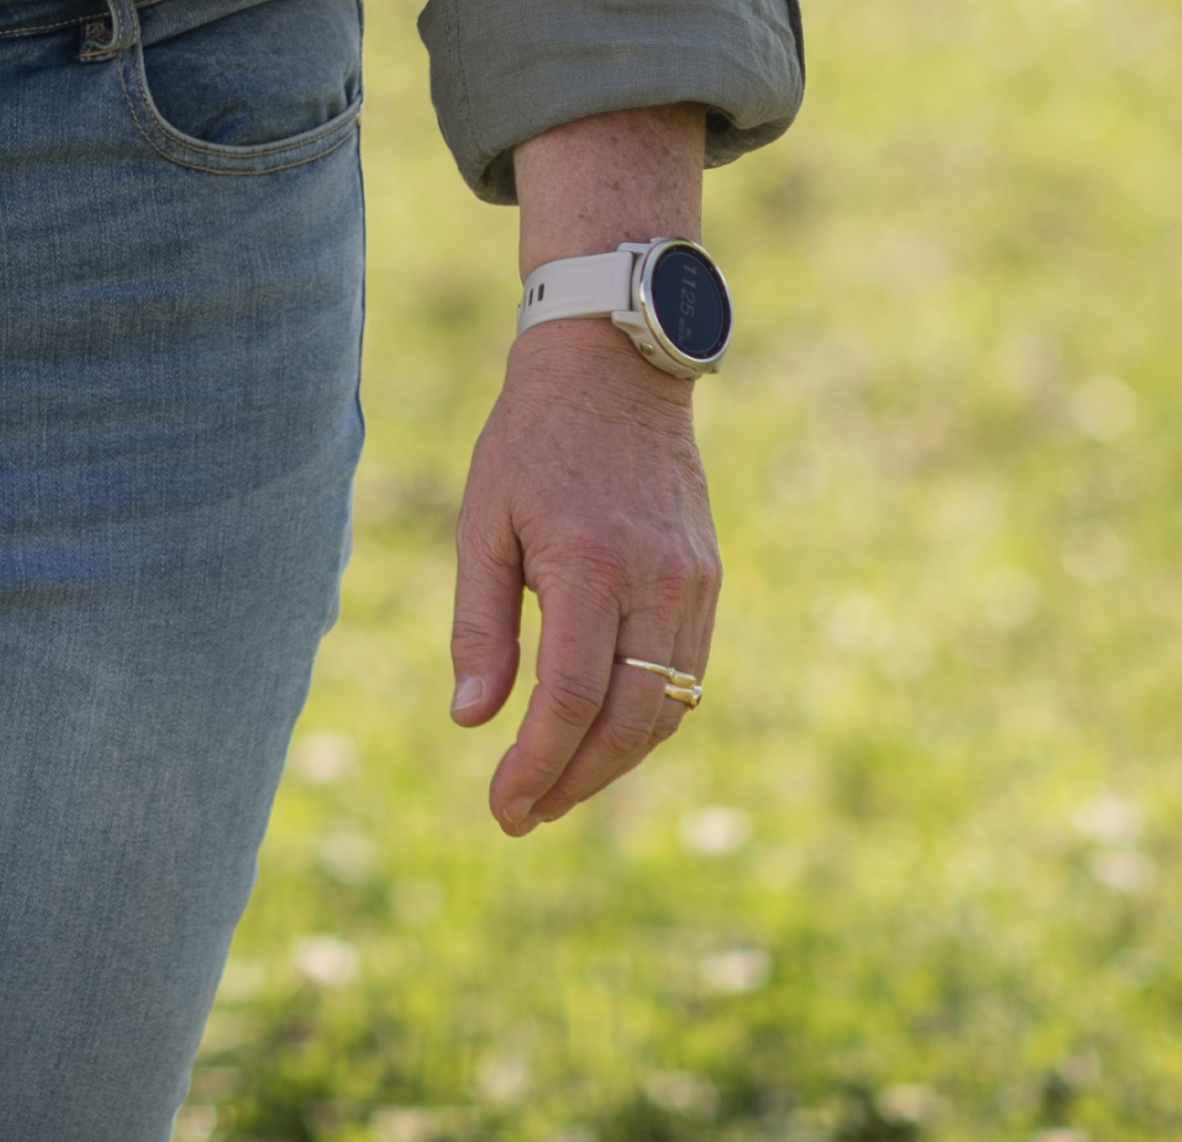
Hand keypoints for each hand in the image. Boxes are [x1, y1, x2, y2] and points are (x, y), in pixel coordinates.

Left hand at [452, 319, 721, 836]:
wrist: (615, 368)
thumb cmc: (531, 441)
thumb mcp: (484, 521)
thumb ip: (480, 625)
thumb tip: (473, 722)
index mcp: (590, 565)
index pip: (569, 700)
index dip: (536, 766)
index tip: (502, 807)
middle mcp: (654, 582)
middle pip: (626, 722)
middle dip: (575, 782)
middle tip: (524, 814)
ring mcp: (692, 584)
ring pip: (664, 709)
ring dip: (611, 762)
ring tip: (554, 786)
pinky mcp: (708, 581)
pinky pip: (685, 675)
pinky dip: (644, 719)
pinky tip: (598, 734)